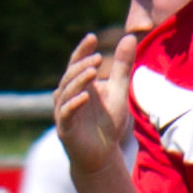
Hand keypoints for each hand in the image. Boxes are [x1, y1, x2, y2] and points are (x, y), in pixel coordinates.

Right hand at [52, 29, 130, 165]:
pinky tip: (86, 97)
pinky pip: (66, 113)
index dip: (82, 50)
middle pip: (70, 75)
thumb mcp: (119, 91)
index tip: (92, 37)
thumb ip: (122, 66)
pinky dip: (74, 104)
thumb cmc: (108, 123)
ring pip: (66, 92)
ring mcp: (64, 112)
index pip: (77, 63)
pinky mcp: (65, 129)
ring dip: (78, 81)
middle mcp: (68, 96)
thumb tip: (129, 37)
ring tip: (93, 71)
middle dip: (82, 65)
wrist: (102, 155)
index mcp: (80, 86)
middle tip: (98, 57)